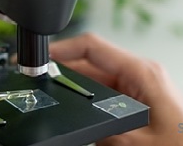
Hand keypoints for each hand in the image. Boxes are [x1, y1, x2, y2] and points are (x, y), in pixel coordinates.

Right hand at [49, 33, 182, 145]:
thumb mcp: (132, 141)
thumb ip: (99, 127)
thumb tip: (74, 119)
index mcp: (142, 73)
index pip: (93, 47)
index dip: (61, 49)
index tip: (39, 58)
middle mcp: (142, 76)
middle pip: (91, 66)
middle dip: (65, 75)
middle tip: (40, 87)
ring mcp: (142, 89)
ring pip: (98, 84)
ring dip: (79, 93)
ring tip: (57, 104)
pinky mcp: (142, 104)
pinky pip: (109, 99)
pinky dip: (92, 106)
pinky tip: (82, 118)